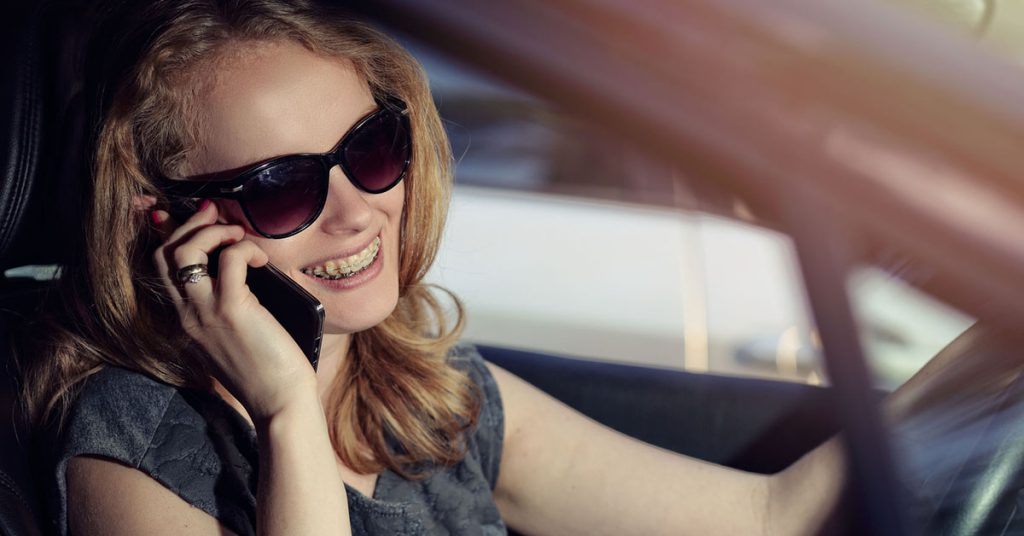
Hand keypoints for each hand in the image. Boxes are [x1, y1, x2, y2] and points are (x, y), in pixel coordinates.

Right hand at [151, 201, 317, 420]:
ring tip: (239, 236)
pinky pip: (230, 259)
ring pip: (185, 251)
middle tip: (217, 214)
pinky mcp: (232, 311)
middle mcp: (186, 316)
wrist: (280, 404)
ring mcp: (204, 313)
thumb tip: (243, 268)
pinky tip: (261, 259)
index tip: (195, 217)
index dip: (172, 235)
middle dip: (190, 224)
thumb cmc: (269, 371)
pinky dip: (245, 248)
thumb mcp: (238, 336)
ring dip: (214, 231)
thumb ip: (230, 306)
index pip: (160, 269)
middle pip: (164, 254)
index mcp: (185, 322)